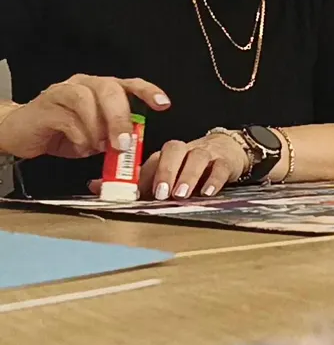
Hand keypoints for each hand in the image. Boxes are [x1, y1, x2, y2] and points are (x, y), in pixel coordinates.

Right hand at [0, 74, 169, 158]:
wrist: (23, 133)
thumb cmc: (63, 132)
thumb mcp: (97, 137)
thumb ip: (116, 137)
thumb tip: (135, 148)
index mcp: (102, 89)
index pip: (129, 84)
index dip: (148, 92)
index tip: (163, 105)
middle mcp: (85, 85)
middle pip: (109, 89)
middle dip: (121, 118)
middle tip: (123, 143)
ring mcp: (64, 92)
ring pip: (87, 100)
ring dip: (98, 128)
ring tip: (98, 146)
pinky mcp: (45, 106)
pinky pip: (67, 118)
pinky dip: (79, 137)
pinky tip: (81, 147)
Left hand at [90, 132, 247, 199]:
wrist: (228, 151)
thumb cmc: (190, 166)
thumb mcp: (162, 174)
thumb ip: (133, 182)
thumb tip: (93, 186)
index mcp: (166, 154)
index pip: (152, 159)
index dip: (143, 174)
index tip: (135, 193)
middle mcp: (184, 151)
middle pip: (174, 151)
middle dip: (166, 171)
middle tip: (161, 193)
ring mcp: (206, 154)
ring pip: (197, 157)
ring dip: (188, 175)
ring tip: (182, 194)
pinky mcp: (226, 161)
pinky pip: (220, 167)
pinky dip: (214, 179)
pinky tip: (208, 192)